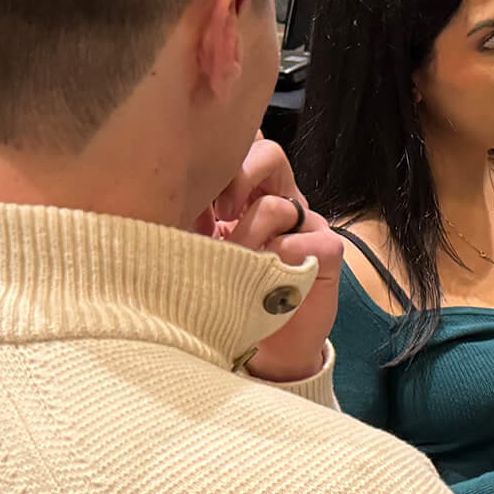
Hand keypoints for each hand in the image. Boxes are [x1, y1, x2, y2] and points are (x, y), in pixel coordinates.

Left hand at [195, 137, 342, 382]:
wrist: (262, 348)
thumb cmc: (224, 294)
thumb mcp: (198, 249)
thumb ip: (191, 217)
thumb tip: (166, 191)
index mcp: (247, 193)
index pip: (244, 145)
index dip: (223, 155)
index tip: (198, 193)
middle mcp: (280, 200)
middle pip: (268, 153)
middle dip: (236, 178)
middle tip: (220, 214)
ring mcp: (306, 226)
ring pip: (279, 203)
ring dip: (250, 234)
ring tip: (238, 261)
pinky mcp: (327, 252)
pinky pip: (308, 239)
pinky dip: (282, 258)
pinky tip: (269, 276)